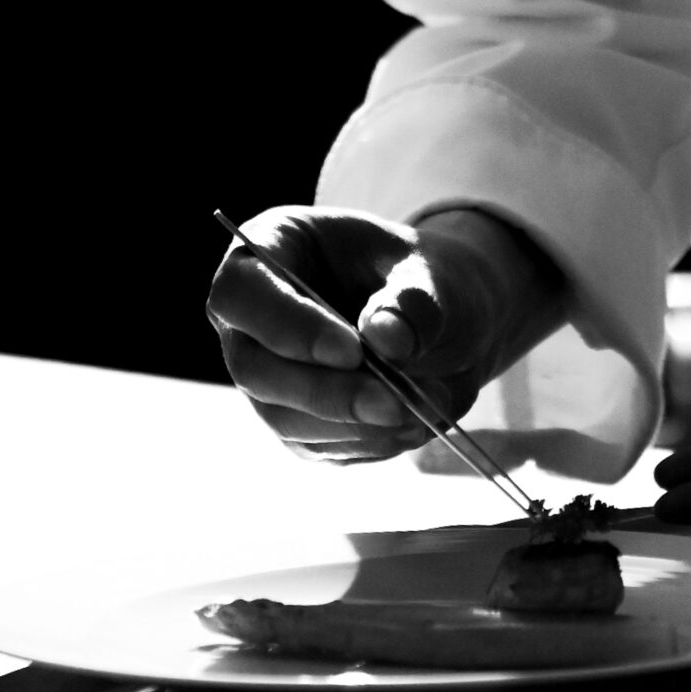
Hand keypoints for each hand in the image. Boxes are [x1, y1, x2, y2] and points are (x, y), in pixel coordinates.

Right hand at [206, 204, 566, 464]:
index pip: (241, 291)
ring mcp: (269, 372)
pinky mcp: (295, 419)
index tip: (351, 351)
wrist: (449, 319)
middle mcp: (254, 316)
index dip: (286, 326)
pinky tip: (409, 425)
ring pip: (281, 416)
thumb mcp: (437, 271)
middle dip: (324, 391)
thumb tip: (385, 341)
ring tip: (418, 411)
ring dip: (350, 424)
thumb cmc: (430, 279)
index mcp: (273, 246)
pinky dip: (365, 441)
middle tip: (392, 402)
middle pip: (252, 367)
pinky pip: (315, 444)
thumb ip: (415, 300)